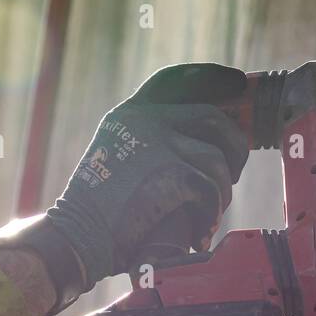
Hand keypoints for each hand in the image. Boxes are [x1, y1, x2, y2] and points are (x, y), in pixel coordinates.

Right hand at [45, 63, 249, 284]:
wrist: (77, 237)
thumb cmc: (96, 213)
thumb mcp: (114, 159)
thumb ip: (145, 145)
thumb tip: (194, 148)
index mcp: (130, 115)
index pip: (175, 80)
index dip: (211, 78)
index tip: (238, 84)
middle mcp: (145, 121)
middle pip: (211, 116)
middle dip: (235, 144)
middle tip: (236, 170)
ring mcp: (159, 146)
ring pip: (217, 159)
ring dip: (223, 190)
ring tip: (213, 212)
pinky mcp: (172, 176)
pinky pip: (211, 190)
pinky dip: (211, 214)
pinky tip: (201, 232)